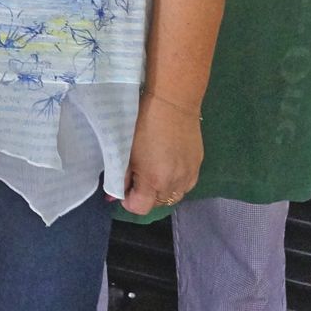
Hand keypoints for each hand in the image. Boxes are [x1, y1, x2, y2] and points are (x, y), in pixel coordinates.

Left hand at [121, 95, 202, 215]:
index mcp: (155, 180)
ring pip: (173, 195)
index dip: (128, 201)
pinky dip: (175, 181)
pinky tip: (168, 165)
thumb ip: (120, 176)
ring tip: (153, 171)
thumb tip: (112, 196)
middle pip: (157, 203)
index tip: (124, 187)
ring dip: (160, 190)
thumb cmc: (143, 123)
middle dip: (144, 195)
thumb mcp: (126, 151)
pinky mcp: (198, 165)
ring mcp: (190, 175)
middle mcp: (175, 183)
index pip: (140, 208)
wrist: (173, 102)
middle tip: (137, 176)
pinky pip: (185, 184)